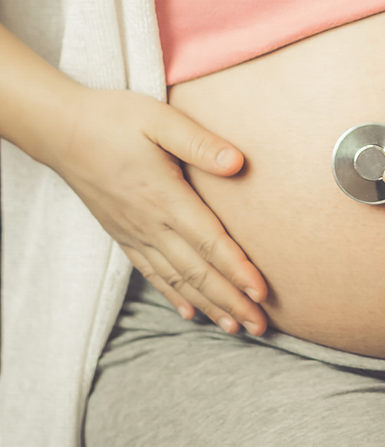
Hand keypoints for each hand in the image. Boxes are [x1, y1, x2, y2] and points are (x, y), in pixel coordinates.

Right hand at [51, 88, 267, 334]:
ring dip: (209, 305)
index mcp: (165, 197)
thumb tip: (238, 162)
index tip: (262, 293)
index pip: (210, 242)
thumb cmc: (114, 119)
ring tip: (235, 327)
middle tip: (261, 326)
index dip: (237, 270)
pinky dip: (174, 294)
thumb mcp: (160, 120)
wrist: (60, 130)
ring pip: (177, 279)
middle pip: (198, 271)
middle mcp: (150, 224)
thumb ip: (200, 143)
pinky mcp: (123, 234)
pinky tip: (190, 311)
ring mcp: (134, 233)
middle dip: (231, 301)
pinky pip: (151, 273)